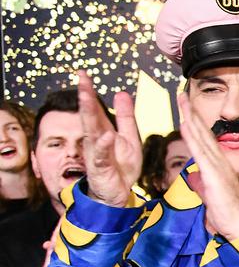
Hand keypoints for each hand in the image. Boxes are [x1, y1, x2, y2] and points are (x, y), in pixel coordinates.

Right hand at [77, 71, 140, 205]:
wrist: (119, 194)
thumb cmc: (121, 166)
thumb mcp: (128, 138)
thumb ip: (125, 117)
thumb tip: (121, 93)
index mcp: (102, 131)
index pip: (94, 108)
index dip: (89, 91)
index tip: (83, 73)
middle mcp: (95, 140)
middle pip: (89, 115)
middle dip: (85, 97)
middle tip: (82, 79)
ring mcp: (96, 153)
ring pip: (91, 131)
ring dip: (89, 114)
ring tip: (87, 97)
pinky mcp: (101, 168)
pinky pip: (101, 155)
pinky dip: (103, 145)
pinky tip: (106, 135)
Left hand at [177, 92, 238, 241]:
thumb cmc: (228, 215)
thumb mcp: (210, 196)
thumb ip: (201, 184)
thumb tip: (193, 177)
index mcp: (218, 166)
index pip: (204, 140)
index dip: (194, 122)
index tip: (186, 107)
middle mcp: (220, 162)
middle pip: (203, 132)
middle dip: (191, 112)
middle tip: (182, 93)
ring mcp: (218, 167)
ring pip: (201, 137)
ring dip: (191, 117)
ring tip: (182, 100)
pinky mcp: (214, 175)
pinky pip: (201, 152)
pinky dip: (193, 137)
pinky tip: (185, 124)